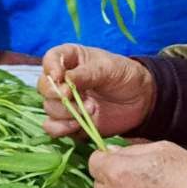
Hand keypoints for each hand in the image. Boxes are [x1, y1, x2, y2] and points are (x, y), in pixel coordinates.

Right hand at [38, 44, 155, 139]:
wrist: (141, 100)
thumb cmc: (124, 75)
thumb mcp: (108, 69)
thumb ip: (86, 74)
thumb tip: (64, 79)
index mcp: (71, 59)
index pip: (50, 59)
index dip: (50, 68)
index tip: (59, 77)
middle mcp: (63, 80)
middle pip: (44, 86)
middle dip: (57, 93)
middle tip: (73, 96)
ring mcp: (65, 102)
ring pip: (49, 108)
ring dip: (65, 112)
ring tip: (90, 109)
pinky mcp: (69, 122)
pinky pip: (52, 127)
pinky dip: (60, 128)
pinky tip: (77, 125)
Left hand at [88, 142, 186, 187]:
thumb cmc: (186, 173)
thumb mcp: (161, 148)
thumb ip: (131, 149)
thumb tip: (113, 151)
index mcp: (118, 171)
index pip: (93, 162)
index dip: (104, 159)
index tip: (117, 159)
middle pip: (100, 185)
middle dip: (112, 178)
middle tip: (135, 176)